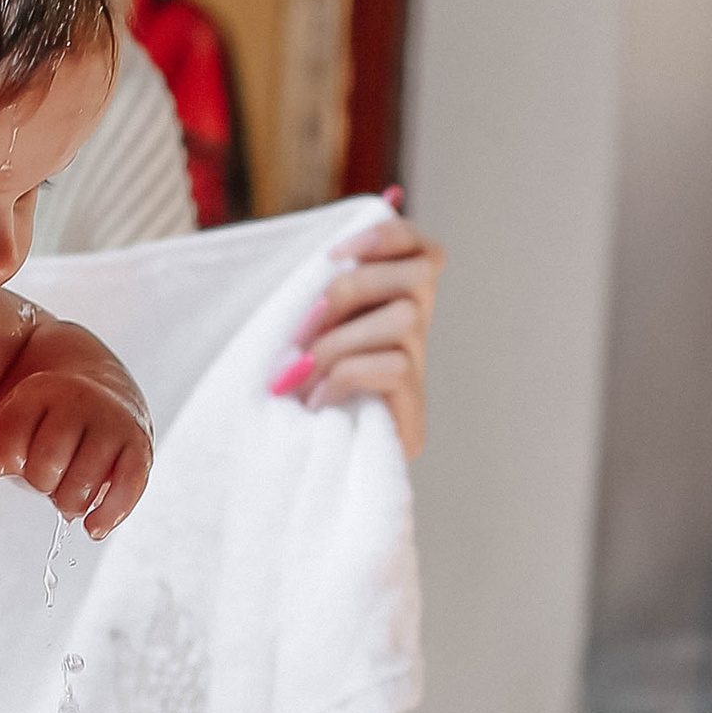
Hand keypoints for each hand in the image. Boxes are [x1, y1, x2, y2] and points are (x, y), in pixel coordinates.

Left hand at [0, 318, 152, 536]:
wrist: (102, 396)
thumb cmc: (48, 421)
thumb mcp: (8, 421)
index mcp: (42, 390)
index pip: (9, 442)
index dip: (8, 461)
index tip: (17, 456)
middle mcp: (81, 401)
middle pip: (45, 468)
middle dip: (40, 482)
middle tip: (49, 473)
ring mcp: (113, 425)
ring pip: (80, 488)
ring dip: (68, 502)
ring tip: (69, 489)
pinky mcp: (140, 449)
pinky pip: (125, 490)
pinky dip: (106, 516)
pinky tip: (92, 528)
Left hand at [268, 200, 443, 458]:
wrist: (294, 475)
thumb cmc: (288, 394)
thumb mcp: (301, 335)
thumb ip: (317, 297)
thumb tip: (322, 260)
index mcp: (390, 308)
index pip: (423, 251)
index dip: (388, 238)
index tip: (332, 255)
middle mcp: (416, 336)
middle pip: (419, 277)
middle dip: (353, 289)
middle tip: (303, 329)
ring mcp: (419, 375)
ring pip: (406, 319)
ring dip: (341, 340)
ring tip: (302, 375)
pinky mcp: (414, 413)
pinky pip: (396, 366)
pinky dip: (347, 376)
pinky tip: (318, 403)